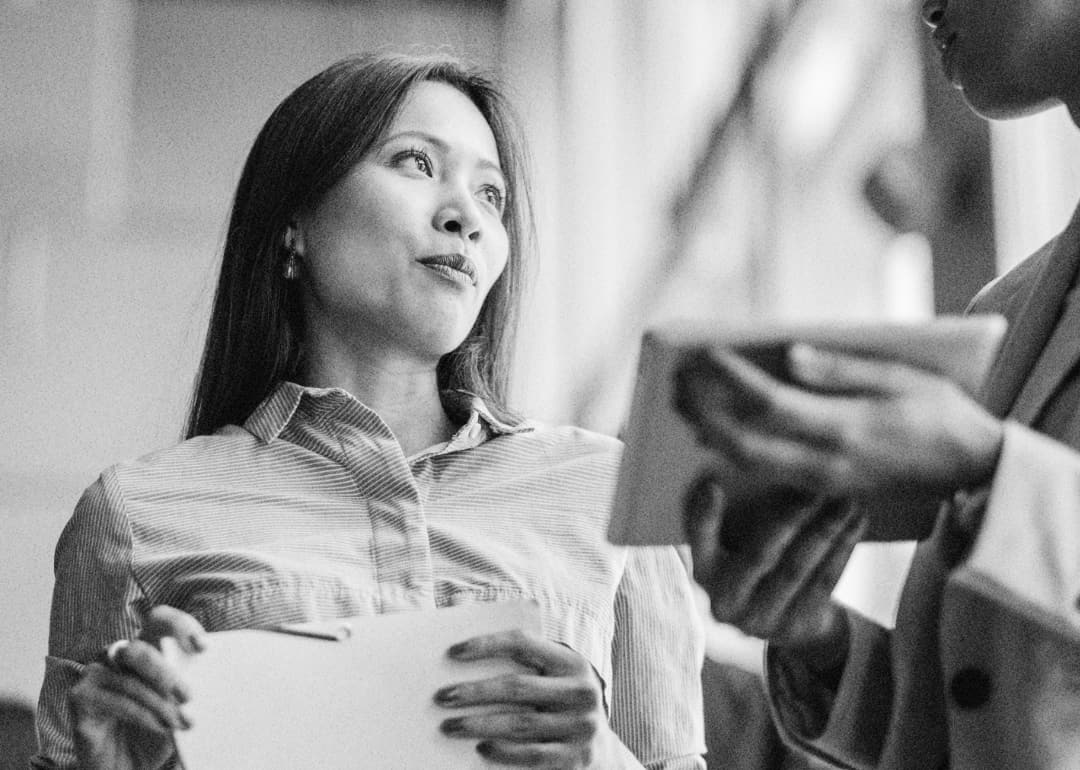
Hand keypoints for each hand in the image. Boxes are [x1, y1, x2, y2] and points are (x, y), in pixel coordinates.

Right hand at [69, 606, 206, 769]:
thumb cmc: (154, 730)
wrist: (126, 765)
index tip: (202, 648)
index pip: (158, 620)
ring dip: (160, 704)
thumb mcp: (177, 707)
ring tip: (182, 723)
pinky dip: (142, 715)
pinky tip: (159, 726)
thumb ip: (187, 686)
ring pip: (129, 681)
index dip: (180, 626)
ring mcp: (95, 673)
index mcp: (145, 645)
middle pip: (138, 649)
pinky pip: (115, 701)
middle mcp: (116, 654)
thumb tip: (213, 676)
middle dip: (166, 673)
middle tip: (189, 696)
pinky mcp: (80, 697)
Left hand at [434, 630, 621, 767]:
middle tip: (442, 696)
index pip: (523, 644)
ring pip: (520, 723)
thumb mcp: (554, 676)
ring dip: (479, 724)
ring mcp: (581, 727)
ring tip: (449, 725)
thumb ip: (522, 658)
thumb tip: (465, 632)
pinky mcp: (574, 758)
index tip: (453, 652)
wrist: (601, 752)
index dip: (487, 645)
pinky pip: (531, 755)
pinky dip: (503, 751)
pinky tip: (480, 746)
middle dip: (475, 692)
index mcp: (572, 663)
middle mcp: (581, 692)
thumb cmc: (562, 703)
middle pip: (517, 687)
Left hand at [675, 344, 1003, 501]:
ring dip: (710, 432)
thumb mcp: (902, 379)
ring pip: (750, 462)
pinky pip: (766, 472)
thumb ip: (842, 368)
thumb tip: (790, 353)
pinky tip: (713, 429)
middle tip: (674, 382)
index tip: (703, 352)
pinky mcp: (824, 487)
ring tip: (681, 403)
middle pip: (746, 440)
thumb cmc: (942, 414)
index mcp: (847, 428)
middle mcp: (827, 460)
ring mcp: (823, 479)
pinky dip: (733, 450)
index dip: (731, 378)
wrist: (973, 471)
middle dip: (704, 410)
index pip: (771, 402)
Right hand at [683, 475, 861, 654]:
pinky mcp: (798, 626)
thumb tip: (741, 456)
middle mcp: (727, 602)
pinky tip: (857, 520)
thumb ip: (730, 509)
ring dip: (825, 530)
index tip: (712, 484)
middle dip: (790, 518)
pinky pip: (824, 582)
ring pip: (798, 568)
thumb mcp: (731, 542)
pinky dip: (843, 548)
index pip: (700, 543)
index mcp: (704, 573)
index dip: (705, 517)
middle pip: (760, 556)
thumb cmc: (754, 561)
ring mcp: (762, 620)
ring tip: (846, 497)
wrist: (784, 620)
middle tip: (814, 486)